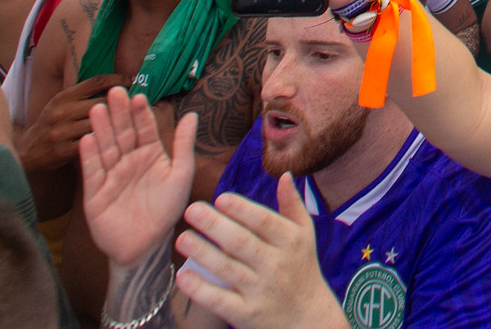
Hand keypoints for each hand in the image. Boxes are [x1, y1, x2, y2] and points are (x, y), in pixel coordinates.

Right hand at [18, 72, 126, 173]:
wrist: (26, 152)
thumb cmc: (51, 126)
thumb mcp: (60, 105)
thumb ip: (82, 96)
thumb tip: (115, 85)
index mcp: (64, 96)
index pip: (96, 82)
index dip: (118, 79)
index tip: (134, 79)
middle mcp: (62, 111)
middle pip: (101, 103)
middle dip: (122, 104)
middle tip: (140, 103)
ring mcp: (61, 131)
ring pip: (98, 124)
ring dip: (116, 124)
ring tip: (135, 122)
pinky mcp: (62, 150)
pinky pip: (90, 144)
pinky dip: (104, 141)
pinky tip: (116, 141)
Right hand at [79, 87, 195, 267]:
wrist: (146, 246)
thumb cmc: (166, 210)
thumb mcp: (180, 175)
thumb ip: (184, 145)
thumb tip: (192, 114)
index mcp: (150, 154)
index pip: (144, 129)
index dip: (141, 113)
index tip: (139, 96)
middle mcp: (128, 161)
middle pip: (122, 133)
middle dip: (118, 113)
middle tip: (114, 92)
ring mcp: (110, 175)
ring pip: (105, 148)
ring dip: (101, 129)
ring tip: (98, 109)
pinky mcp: (95, 193)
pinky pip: (92, 172)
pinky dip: (89, 156)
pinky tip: (87, 139)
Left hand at [174, 176, 346, 328]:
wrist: (307, 317)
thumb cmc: (302, 268)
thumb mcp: (305, 235)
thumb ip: (293, 205)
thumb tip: (285, 175)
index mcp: (290, 241)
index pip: (263, 221)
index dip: (242, 209)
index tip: (220, 198)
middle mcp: (275, 265)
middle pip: (241, 242)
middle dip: (215, 225)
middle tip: (191, 210)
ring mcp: (260, 290)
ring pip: (227, 269)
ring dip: (202, 253)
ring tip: (182, 238)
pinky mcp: (246, 314)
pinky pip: (219, 300)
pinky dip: (200, 289)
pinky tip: (183, 276)